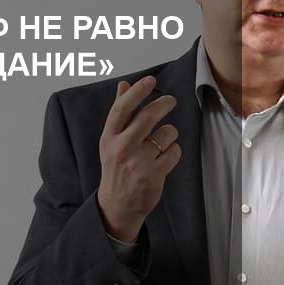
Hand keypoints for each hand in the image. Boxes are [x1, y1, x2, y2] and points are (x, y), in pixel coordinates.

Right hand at [96, 75, 180, 240]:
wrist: (117, 204)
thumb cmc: (117, 167)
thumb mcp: (111, 140)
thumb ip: (120, 113)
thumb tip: (124, 84)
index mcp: (109, 138)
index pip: (122, 109)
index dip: (137, 92)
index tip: (150, 80)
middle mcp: (122, 148)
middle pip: (148, 117)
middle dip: (164, 104)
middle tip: (171, 100)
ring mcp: (138, 162)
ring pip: (167, 133)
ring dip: (170, 134)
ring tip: (161, 144)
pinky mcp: (154, 174)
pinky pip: (174, 151)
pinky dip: (174, 151)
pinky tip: (164, 158)